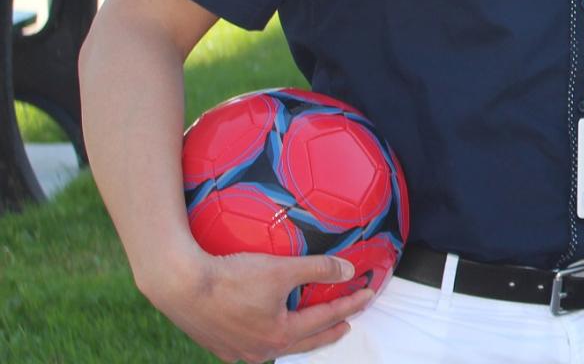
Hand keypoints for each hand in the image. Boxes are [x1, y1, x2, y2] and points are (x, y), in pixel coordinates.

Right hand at [142, 251, 376, 362]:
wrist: (179, 285)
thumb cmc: (231, 277)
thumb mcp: (281, 268)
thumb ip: (318, 269)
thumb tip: (349, 271)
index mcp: (280, 334)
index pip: (326, 318)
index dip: (350, 305)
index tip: (367, 295)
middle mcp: (261, 350)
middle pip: (305, 342)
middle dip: (329, 331)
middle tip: (346, 323)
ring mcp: (238, 352)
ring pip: (278, 346)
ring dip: (298, 337)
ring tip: (309, 328)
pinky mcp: (219, 346)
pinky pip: (253, 344)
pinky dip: (270, 336)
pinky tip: (268, 329)